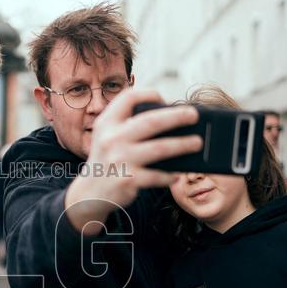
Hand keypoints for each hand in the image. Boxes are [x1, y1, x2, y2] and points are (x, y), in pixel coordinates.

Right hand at [64, 89, 200, 232]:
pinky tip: (177, 174)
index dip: (148, 94)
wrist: (89, 193)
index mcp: (106, 123)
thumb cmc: (106, 160)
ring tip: (197, 143)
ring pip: (160, 148)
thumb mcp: (107, 136)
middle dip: (176, 116)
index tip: (164, 99)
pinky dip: (169, 175)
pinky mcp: (128, 180)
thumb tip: (168, 116)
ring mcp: (120, 160)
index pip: (128, 98)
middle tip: (194, 115)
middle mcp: (112, 139)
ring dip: (182, 145)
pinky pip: (157, 175)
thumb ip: (127, 123)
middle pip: (150, 121)